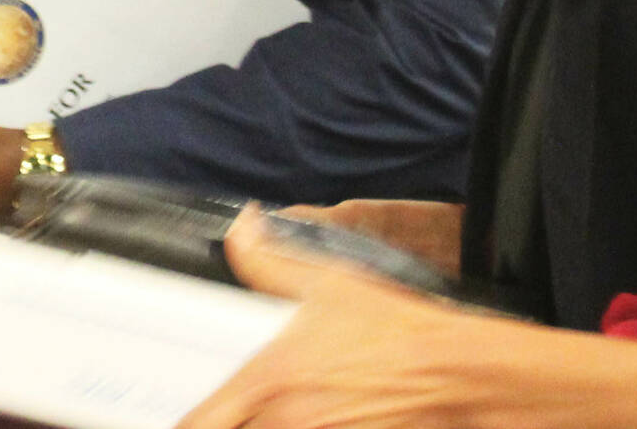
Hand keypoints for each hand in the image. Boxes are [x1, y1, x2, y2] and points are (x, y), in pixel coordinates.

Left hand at [180, 208, 479, 428]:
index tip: (192, 409)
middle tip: (232, 407)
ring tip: (281, 408)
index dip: (189, 418)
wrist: (447, 368)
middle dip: (227, 421)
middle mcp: (283, 422)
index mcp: (267, 380)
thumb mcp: (325, 281)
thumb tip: (241, 227)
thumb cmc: (389, 328)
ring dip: (261, 426)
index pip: (197, 423)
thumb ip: (266, 260)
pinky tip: (314, 416)